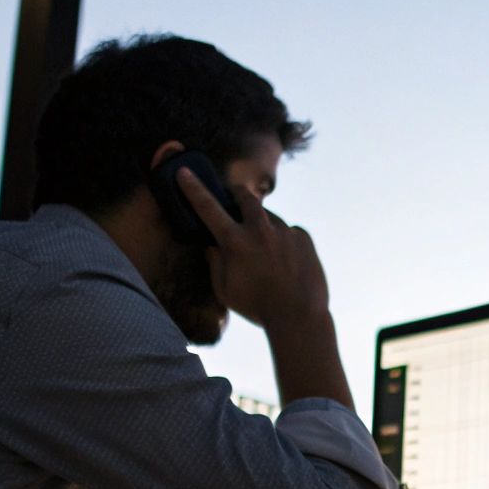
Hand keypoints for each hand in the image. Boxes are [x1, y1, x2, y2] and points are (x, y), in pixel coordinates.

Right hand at [176, 165, 328, 329]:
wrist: (299, 316)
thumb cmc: (257, 307)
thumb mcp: (225, 290)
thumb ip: (215, 263)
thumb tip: (212, 245)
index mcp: (235, 242)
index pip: (208, 207)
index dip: (193, 188)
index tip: (185, 172)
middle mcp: (260, 230)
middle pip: (246, 198)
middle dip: (237, 192)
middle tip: (235, 193)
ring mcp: (284, 232)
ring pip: (269, 219)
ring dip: (264, 227)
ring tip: (267, 254)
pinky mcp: (303, 237)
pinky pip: (289, 233)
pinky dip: (284, 242)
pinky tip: (287, 263)